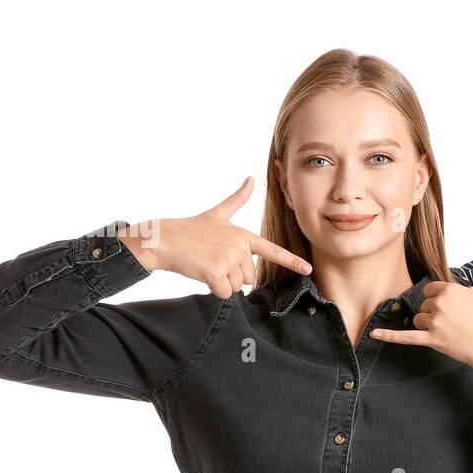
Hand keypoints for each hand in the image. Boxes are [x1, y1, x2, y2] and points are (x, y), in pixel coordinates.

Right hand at [118, 176, 311, 298]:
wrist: (164, 239)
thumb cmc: (190, 229)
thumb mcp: (217, 214)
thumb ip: (237, 200)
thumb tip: (250, 178)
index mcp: (242, 235)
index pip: (271, 250)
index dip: (291, 261)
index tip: (307, 269)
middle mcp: (239, 246)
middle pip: (249, 277)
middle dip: (231, 275)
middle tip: (213, 260)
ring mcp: (228, 259)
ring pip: (236, 287)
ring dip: (221, 282)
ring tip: (206, 264)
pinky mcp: (216, 272)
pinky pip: (224, 293)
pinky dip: (212, 289)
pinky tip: (201, 273)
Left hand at [370, 240, 472, 380]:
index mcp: (451, 290)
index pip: (430, 290)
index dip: (439, 299)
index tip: (454, 309)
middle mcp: (440, 304)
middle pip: (424, 305)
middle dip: (435, 314)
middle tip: (456, 323)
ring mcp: (435, 323)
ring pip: (418, 320)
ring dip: (428, 326)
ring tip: (450, 333)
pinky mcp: (432, 341)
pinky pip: (405, 337)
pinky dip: (389, 336)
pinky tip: (373, 334)